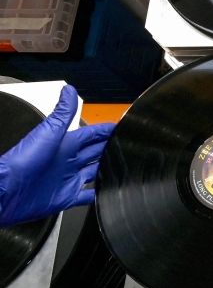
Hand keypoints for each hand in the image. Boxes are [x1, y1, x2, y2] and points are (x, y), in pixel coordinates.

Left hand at [0, 85, 114, 227]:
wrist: (7, 190)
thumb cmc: (23, 161)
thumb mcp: (47, 132)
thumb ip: (62, 113)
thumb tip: (69, 90)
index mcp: (65, 144)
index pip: (92, 134)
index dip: (106, 130)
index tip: (121, 126)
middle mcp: (68, 161)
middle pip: (96, 152)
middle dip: (110, 148)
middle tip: (126, 146)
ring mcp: (68, 179)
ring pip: (94, 172)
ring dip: (106, 170)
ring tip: (121, 168)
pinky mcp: (66, 197)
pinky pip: (87, 196)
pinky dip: (98, 195)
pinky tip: (107, 194)